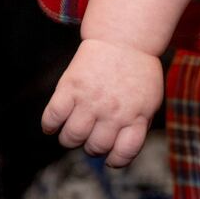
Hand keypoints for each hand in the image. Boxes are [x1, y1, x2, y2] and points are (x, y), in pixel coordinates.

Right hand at [41, 38, 163, 166]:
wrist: (124, 38)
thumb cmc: (138, 72)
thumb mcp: (149, 100)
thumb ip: (138, 126)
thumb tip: (118, 152)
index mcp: (136, 116)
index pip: (123, 154)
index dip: (115, 160)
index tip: (110, 155)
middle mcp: (113, 111)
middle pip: (94, 148)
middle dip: (91, 146)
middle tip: (92, 133)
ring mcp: (91, 99)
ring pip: (71, 138)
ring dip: (71, 138)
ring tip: (75, 127)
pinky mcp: (70, 87)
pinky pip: (52, 118)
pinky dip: (50, 126)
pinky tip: (55, 123)